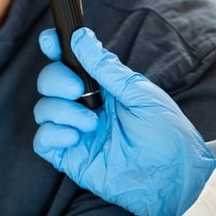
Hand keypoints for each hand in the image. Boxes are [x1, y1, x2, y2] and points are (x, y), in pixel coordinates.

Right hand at [33, 28, 215, 215]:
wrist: (173, 178)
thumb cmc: (166, 134)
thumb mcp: (139, 93)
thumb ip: (106, 67)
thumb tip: (81, 37)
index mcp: (103, 87)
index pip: (70, 62)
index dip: (54, 47)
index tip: (48, 40)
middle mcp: (85, 106)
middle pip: (48, 81)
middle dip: (56, 79)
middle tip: (78, 90)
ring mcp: (76, 131)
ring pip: (43, 108)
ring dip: (61, 111)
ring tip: (92, 123)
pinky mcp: (70, 156)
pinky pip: (42, 140)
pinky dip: (53, 134)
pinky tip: (75, 138)